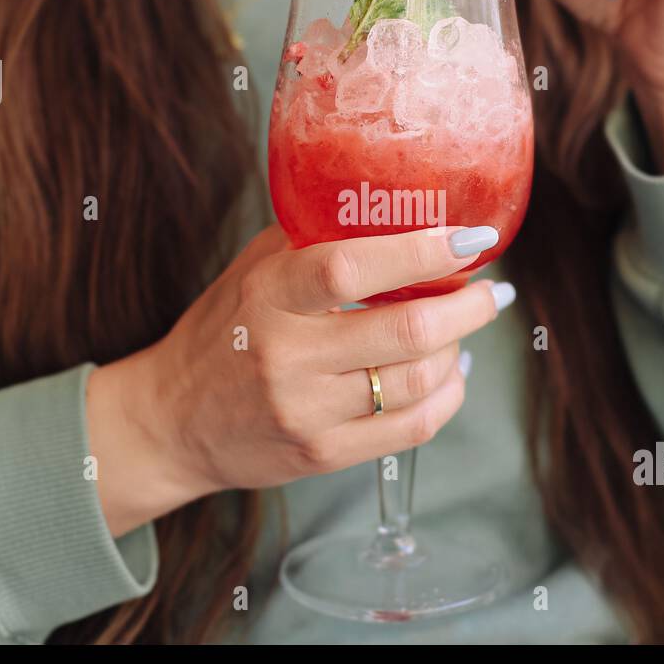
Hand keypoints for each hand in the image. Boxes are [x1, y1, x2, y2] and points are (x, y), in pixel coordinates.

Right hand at [85, 225, 511, 535]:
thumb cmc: (221, 332)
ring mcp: (305, 411)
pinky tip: (451, 373)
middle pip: (405, 332)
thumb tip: (395, 208)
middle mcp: (286, 354)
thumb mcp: (253, 272)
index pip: (352, 268)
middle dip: (468, 307)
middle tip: (492, 291)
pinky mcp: (322, 455)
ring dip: (458, 350)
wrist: (172, 421)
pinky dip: (446, 397)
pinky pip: (411, 429)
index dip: (421, 251)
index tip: (471, 238)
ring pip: (417, 381)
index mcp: (269, 295)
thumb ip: (313, 239)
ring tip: (466, 329)